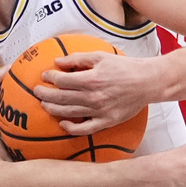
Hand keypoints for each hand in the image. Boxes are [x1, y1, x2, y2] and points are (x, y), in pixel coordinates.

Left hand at [35, 52, 153, 134]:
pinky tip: (63, 123)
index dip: (50, 78)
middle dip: (45, 94)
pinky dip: (71, 128)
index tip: (45, 76)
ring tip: (44, 104)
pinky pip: (84, 129)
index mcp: (92, 80)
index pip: (62, 81)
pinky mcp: (106, 122)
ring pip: (69, 113)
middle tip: (37, 91)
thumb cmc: (125, 67)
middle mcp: (93, 97)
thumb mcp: (101, 57)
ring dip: (53, 109)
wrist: (148, 82)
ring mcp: (99, 112)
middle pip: (61, 98)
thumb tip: (58, 62)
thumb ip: (77, 59)